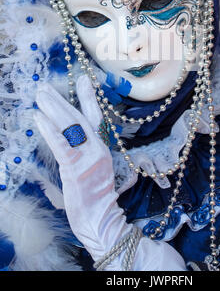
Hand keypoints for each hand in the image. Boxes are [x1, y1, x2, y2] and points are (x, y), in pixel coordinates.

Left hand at [34, 74, 131, 262]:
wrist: (100, 221)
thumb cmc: (94, 199)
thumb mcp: (94, 171)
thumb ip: (87, 152)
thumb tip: (72, 138)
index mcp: (102, 148)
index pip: (95, 117)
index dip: (88, 97)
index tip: (82, 78)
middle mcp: (98, 149)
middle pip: (79, 118)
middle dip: (61, 99)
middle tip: (44, 86)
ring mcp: (89, 158)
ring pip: (71, 127)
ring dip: (53, 108)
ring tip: (39, 95)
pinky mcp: (77, 170)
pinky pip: (62, 145)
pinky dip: (50, 129)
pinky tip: (39, 117)